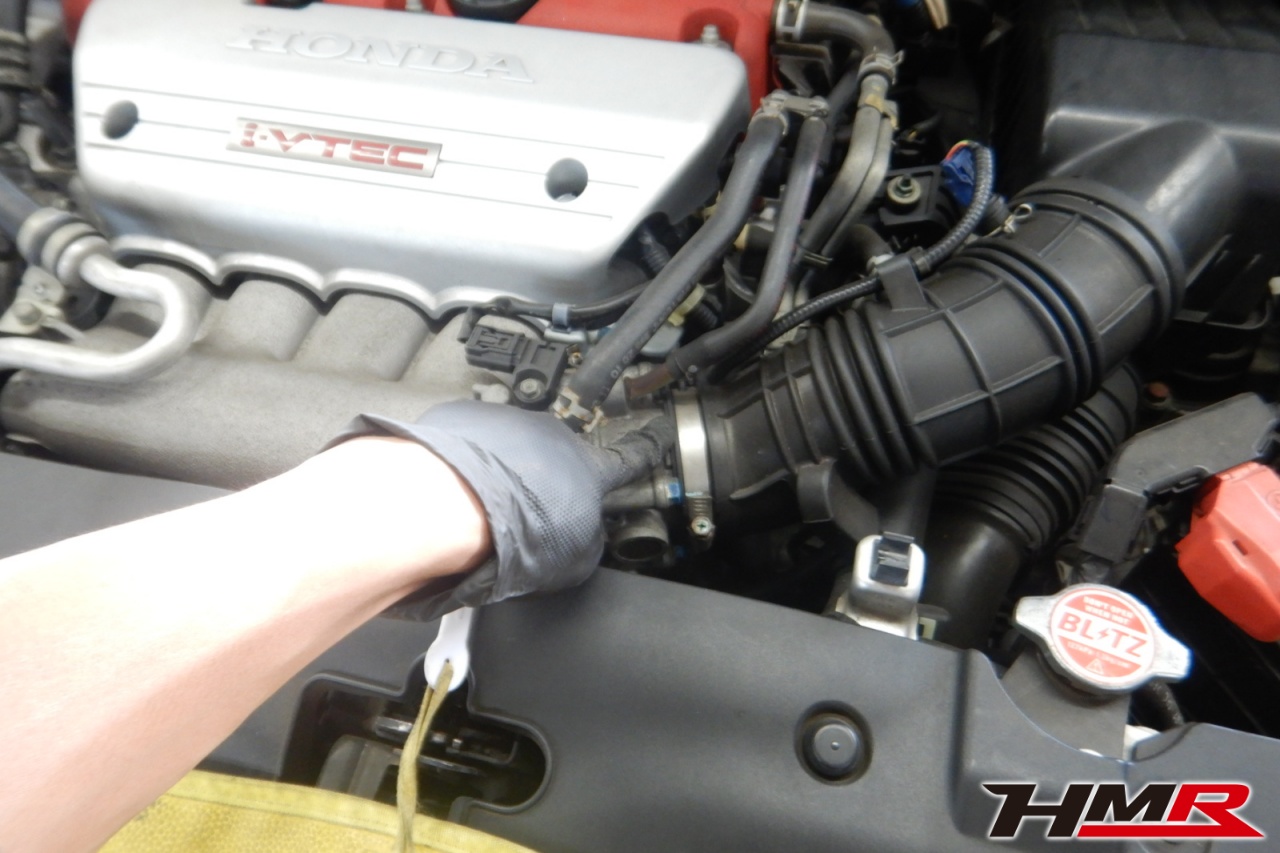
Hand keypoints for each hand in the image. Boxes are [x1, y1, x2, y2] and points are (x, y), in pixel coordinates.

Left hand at [344, 401, 673, 618]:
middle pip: (559, 456)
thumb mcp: (572, 562)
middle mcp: (553, 436)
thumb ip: (588, 543)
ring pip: (513, 449)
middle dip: (547, 480)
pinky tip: (455, 493)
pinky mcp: (464, 419)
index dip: (647, 449)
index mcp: (590, 468)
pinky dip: (468, 463)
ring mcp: (508, 422)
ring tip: (484, 508)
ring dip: (504, 472)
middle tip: (530, 513)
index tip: (656, 436)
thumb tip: (581, 541)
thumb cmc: (513, 535)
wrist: (451, 506)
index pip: (631, 456)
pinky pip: (474, 442)